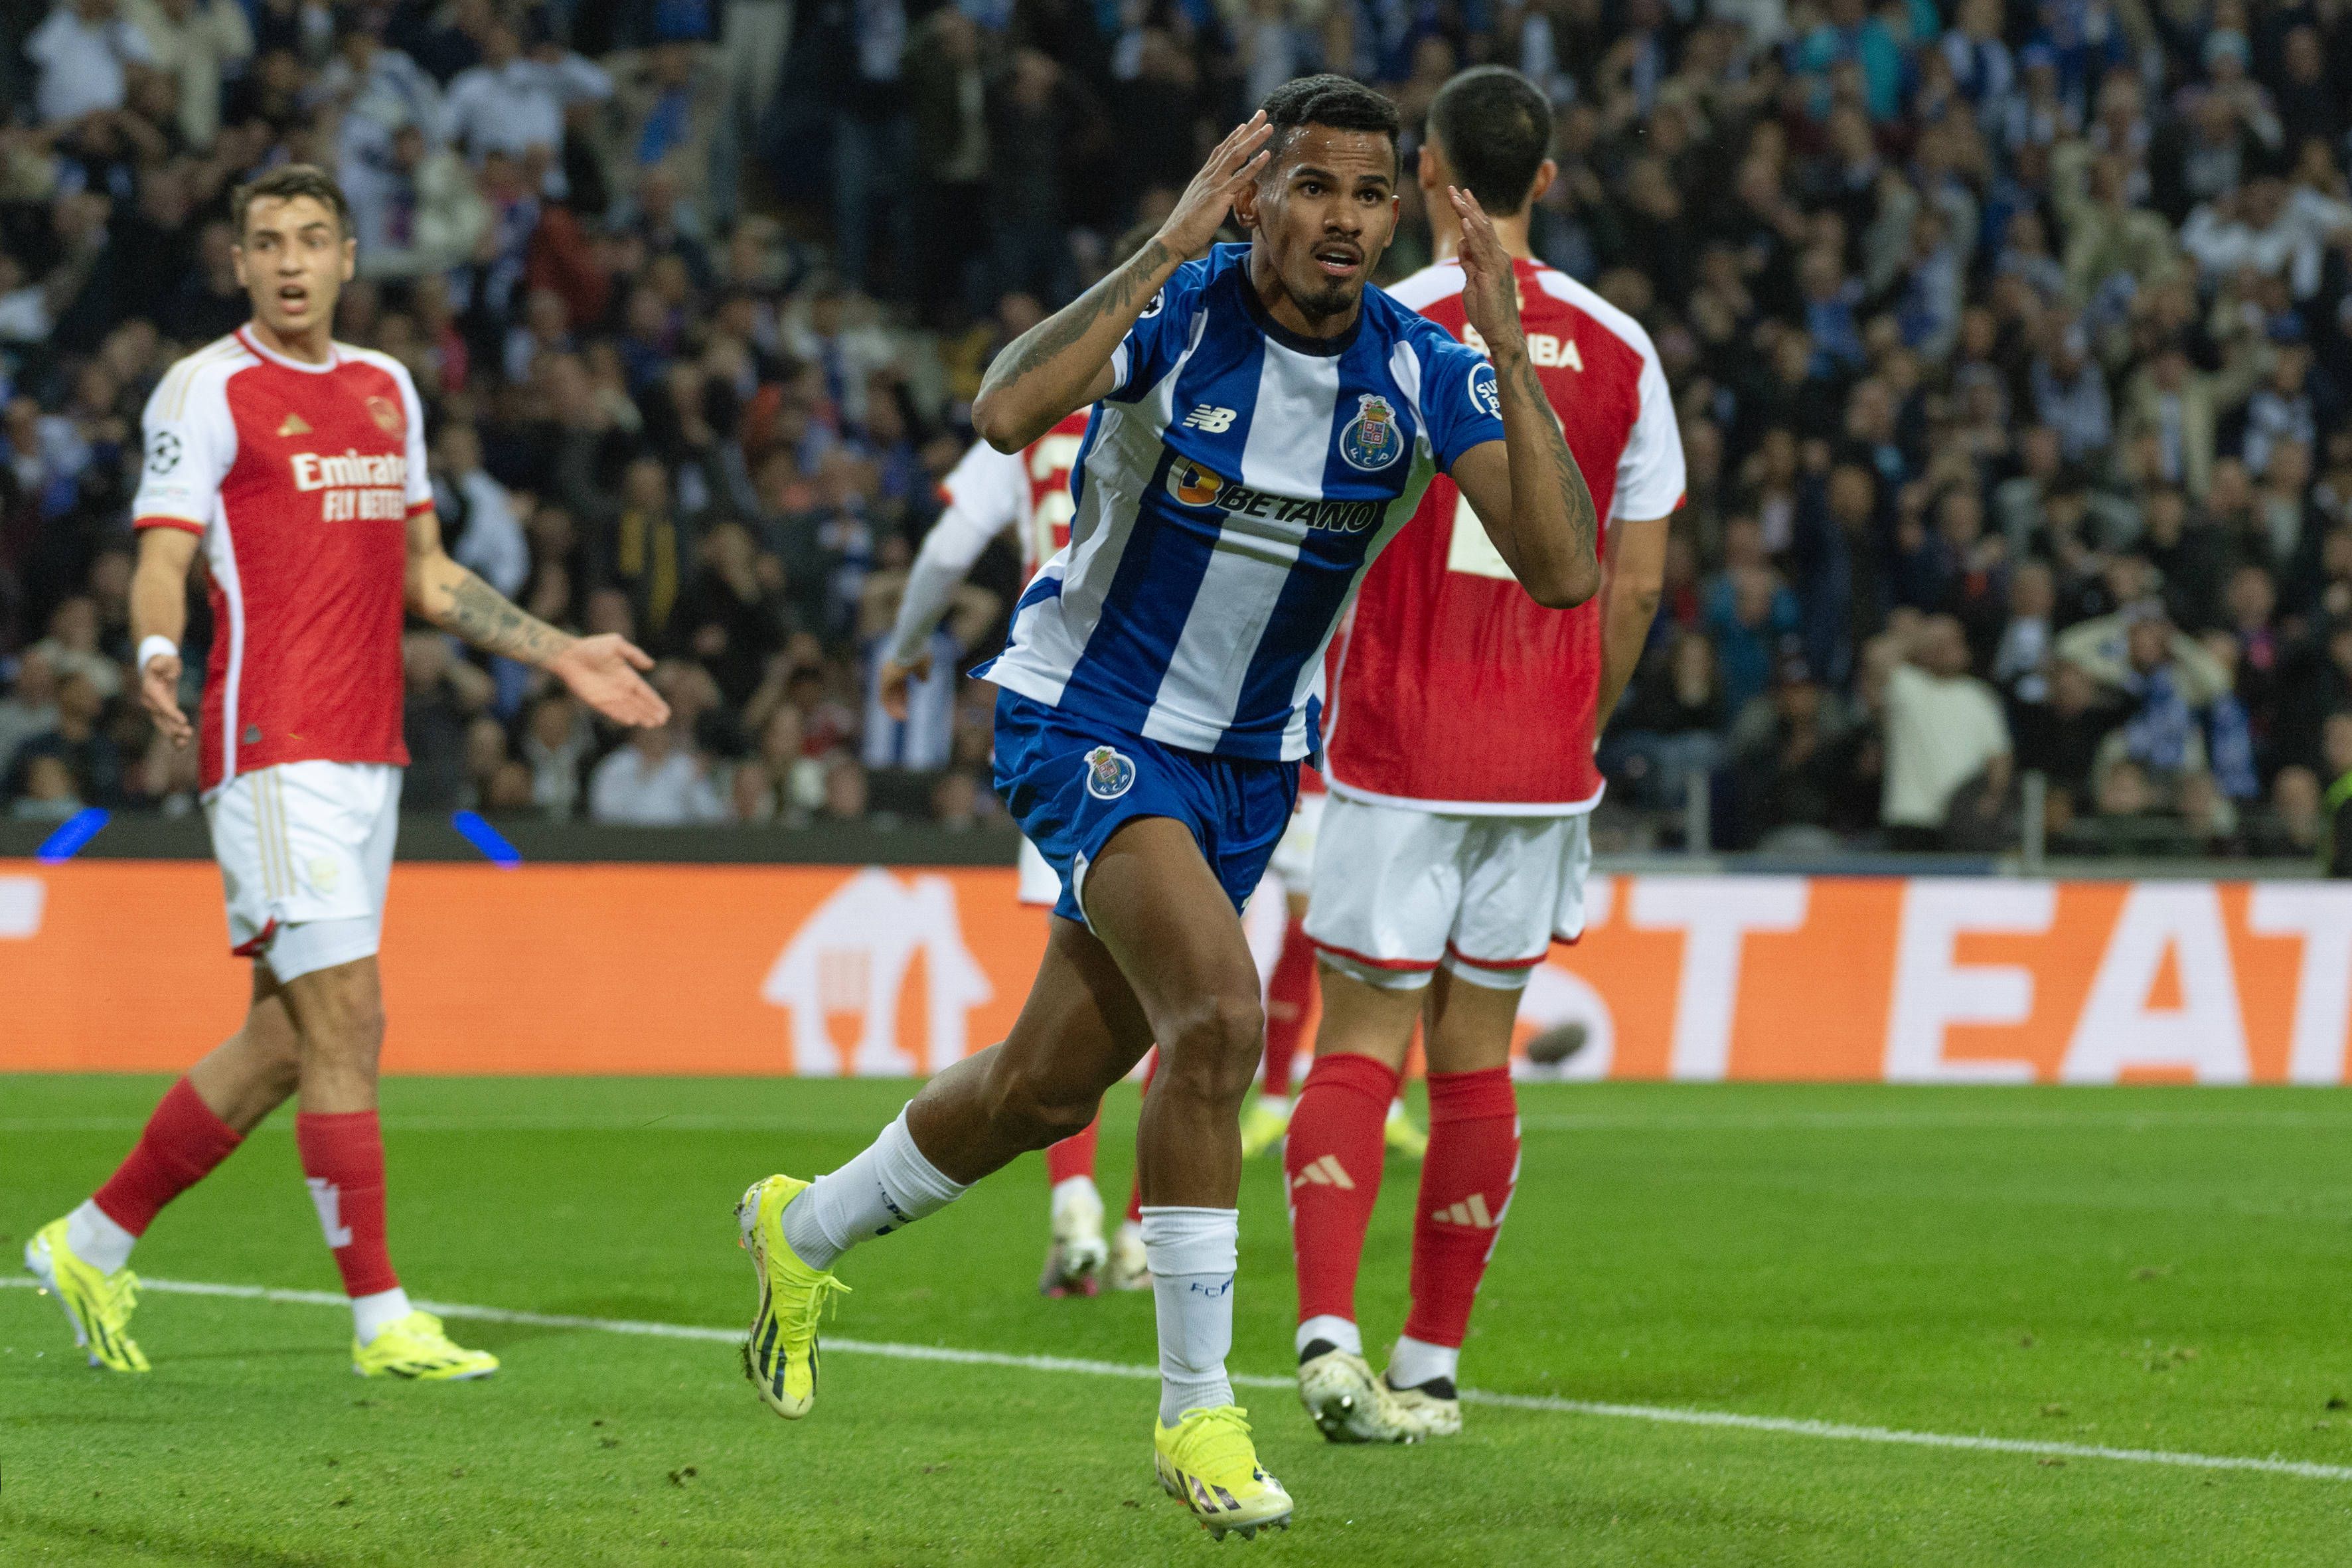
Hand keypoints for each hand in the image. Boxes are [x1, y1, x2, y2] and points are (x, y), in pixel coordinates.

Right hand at [141, 650, 191, 747]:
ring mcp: (154, 709)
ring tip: (185, 743)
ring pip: (163, 725)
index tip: (183, 721)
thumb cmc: (164, 661)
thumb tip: (165, 671)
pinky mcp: (162, 713)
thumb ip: (165, 664)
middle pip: (161, 718)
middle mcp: (150, 702)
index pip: (161, 703)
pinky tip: (181, 746)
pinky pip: (166, 726)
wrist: (158, 666)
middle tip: (188, 733)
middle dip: (174, 727)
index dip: (171, 713)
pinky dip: (173, 736)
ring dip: (173, 735)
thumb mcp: (165, 659)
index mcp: (150, 689)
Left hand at [547, 634, 669, 726]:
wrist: (568, 655)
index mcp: (627, 675)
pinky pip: (612, 711)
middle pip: (639, 703)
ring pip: (628, 709)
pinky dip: (621, 716)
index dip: (655, 701)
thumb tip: (651, 665)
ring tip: (652, 724)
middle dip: (651, 712)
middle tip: (662, 721)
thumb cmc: (591, 647)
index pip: (645, 691)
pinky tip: (631, 721)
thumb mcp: (616, 644)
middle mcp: (620, 688)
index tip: (665, 711)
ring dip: (640, 716)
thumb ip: (634, 654)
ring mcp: (609, 696)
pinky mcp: (597, 701)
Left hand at [879, 652, 932, 721]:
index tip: (907, 704)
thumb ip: (923, 674)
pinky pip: (884, 697)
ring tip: (900, 718)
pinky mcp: (885, 680)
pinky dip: (889, 707)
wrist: (913, 646)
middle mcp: (890, 673)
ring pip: (887, 696)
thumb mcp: (923, 666)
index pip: (899, 686)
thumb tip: (924, 681)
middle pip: (892, 692)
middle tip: (903, 715)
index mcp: (899, 669)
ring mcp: (886, 676)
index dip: (903, 696)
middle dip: (898, 704)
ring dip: (893, 708)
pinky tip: (896, 715)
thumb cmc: (920, 653)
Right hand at [1156, 112, 1272, 260]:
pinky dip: (1254, 165)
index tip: (1244, 126)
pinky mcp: (1220, 197)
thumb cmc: (1185, 228)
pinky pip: (1240, 178)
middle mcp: (1208, 176)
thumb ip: (1207, 196)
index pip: (1219, 152)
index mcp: (1203, 178)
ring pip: (1237, 156)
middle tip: (1261, 114)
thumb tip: (1215, 198)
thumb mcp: (1197, 206)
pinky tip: (1266, 155)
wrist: (1173, 238)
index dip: (1233, 138)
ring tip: (1268, 127)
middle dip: (1247, 129)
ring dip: (1254, 140)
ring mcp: (1214, 184)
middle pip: (1231, 147)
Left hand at [1448, 185, 1523, 358]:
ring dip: (1467, 214)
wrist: (1502, 333)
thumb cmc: (1488, 311)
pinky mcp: (1493, 274)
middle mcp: (1499, 256)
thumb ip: (1469, 262)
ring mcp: (1497, 264)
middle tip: (1453, 188)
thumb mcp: (1473, 282)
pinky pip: (1482, 251)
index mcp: (1495, 258)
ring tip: (1456, 198)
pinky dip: (1473, 235)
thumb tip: (1462, 243)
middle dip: (1467, 206)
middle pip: (1482, 225)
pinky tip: (1465, 222)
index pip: (1482, 229)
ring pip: (1482, 233)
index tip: (1460, 195)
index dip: (1470, 211)